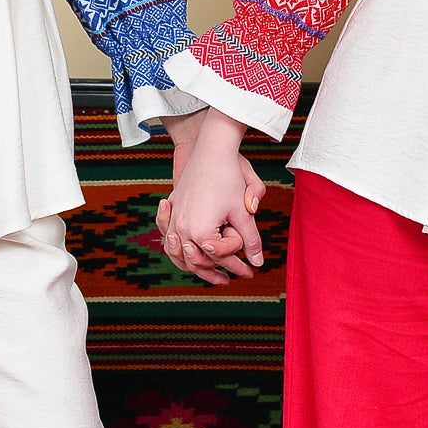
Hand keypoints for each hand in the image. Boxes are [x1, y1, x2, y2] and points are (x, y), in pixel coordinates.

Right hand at [157, 110, 266, 285]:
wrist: (210, 148)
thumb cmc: (229, 177)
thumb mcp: (243, 211)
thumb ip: (251, 239)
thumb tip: (259, 262)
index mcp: (201, 231)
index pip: (221, 258)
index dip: (238, 267)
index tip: (251, 271)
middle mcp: (182, 229)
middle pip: (198, 262)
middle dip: (215, 272)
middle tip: (232, 279)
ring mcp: (173, 219)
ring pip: (179, 254)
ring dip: (194, 266)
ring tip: (211, 272)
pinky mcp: (171, 208)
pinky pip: (167, 237)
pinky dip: (175, 248)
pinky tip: (185, 250)